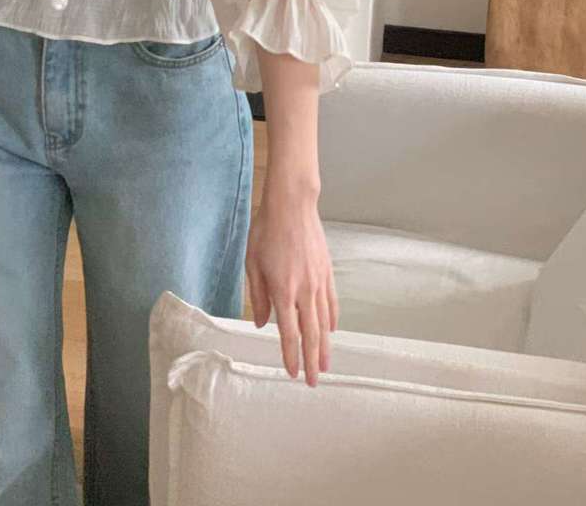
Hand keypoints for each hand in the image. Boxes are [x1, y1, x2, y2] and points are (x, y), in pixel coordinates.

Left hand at [245, 182, 338, 386]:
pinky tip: (331, 329)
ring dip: (325, 345)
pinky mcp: (327, 271)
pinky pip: (332, 301)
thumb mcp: (253, 263)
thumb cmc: (266, 231)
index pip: (289, 332)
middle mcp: (304, 290)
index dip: (291, 355)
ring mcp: (319, 280)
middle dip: (312, 360)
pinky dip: (332, 318)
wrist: (292, 204)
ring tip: (326, 364)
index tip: (293, 373)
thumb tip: (260, 323)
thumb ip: (257, 296)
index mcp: (283, 290)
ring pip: (324, 321)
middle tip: (315, 381)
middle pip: (311, 333)